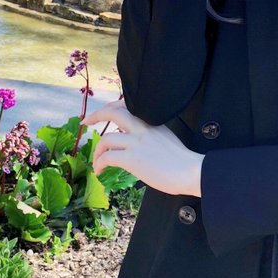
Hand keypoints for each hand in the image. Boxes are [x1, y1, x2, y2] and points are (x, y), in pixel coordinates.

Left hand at [82, 100, 203, 196]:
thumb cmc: (182, 160)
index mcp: (152, 122)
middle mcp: (143, 128)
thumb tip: (136, 143)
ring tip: (97, 161)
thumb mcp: (166, 138)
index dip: (112, 107)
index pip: (128, 106)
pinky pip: (107, 157)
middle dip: (97, 115)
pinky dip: (99, 163)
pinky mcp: (132, 158)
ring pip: (106, 138)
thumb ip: (150, 136)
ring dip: (97, 150)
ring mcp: (137, 142)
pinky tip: (100, 170)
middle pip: (114, 112)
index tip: (104, 112)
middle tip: (87, 122)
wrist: (190, 171)